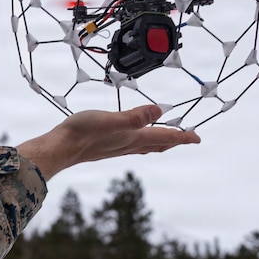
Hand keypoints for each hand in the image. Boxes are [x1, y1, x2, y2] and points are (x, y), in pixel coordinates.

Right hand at [15, 105, 199, 180]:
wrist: (60, 148)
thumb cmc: (82, 132)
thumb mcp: (109, 119)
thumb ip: (134, 117)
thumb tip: (159, 111)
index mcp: (132, 137)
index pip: (163, 137)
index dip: (182, 136)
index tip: (198, 137)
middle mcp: (127, 144)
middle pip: (157, 144)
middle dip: (174, 141)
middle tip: (188, 138)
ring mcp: (117, 147)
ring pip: (145, 146)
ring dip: (159, 142)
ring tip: (166, 139)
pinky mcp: (106, 146)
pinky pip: (132, 144)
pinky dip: (141, 141)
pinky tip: (132, 139)